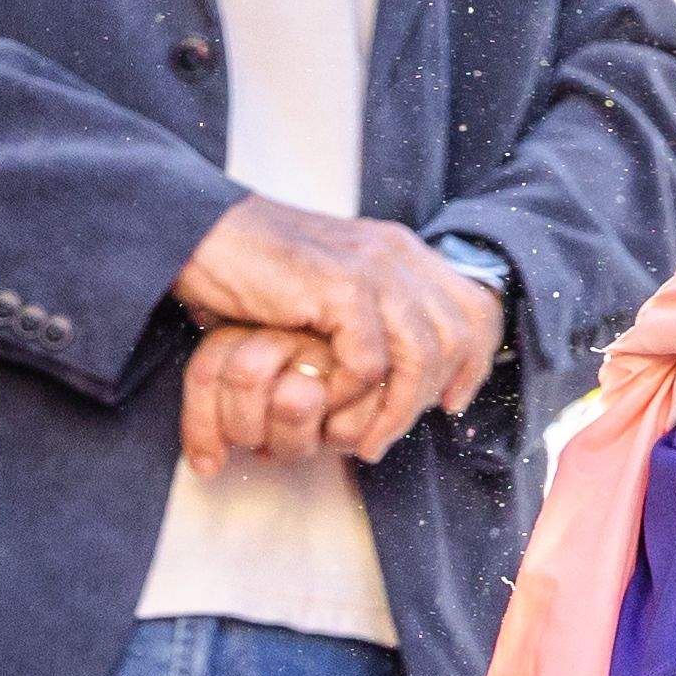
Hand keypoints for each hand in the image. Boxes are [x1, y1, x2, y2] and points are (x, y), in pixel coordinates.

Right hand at [170, 196, 503, 457]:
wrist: (199, 234)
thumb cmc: (255, 271)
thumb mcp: (329, 286)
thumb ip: (370, 312)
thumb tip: (407, 370)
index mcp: (403, 251)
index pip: (476, 307)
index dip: (475, 359)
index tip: (451, 402)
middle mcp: (399, 255)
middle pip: (460, 335)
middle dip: (432, 395)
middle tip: (391, 434)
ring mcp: (374, 267)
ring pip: (422, 355)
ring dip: (396, 408)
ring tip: (365, 441)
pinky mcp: (340, 287)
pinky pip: (369, 362)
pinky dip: (352, 394)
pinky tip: (326, 408)